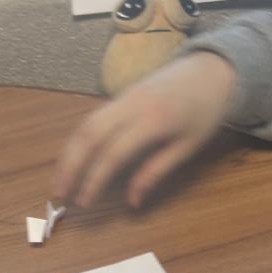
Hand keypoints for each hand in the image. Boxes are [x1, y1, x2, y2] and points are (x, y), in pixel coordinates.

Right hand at [52, 51, 236, 208]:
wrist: (212, 69)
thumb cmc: (205, 112)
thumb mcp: (187, 147)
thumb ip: (156, 171)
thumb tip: (132, 201)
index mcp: (153, 120)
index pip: (113, 153)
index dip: (95, 180)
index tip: (84, 202)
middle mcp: (132, 104)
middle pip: (90, 134)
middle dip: (71, 165)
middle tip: (59, 194)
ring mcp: (123, 96)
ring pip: (86, 124)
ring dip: (69, 153)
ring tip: (60, 180)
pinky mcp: (120, 95)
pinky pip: (93, 117)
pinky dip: (79, 140)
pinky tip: (74, 160)